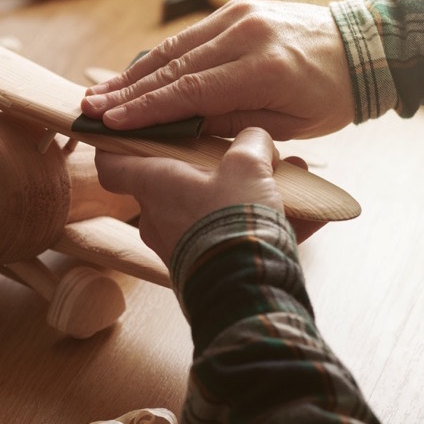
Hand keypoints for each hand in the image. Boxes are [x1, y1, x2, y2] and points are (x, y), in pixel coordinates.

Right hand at [81, 0, 354, 139]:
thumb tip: (180, 128)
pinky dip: (159, 57)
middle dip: (127, 91)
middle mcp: (246, 34)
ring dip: (134, 73)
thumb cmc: (330, 95)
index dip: (147, 109)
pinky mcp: (235, 9)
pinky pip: (189, 37)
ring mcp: (239, 16)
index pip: (190, 91)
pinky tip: (133, 73)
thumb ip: (232, 124)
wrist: (364, 46)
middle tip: (90, 108)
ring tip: (100, 92)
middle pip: (173, 67)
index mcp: (263, 69)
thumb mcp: (288, 124)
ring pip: (174, 48)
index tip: (112, 122)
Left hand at [95, 127, 321, 263]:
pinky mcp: (203, 268)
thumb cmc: (233, 221)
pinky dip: (265, 225)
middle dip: (212, 166)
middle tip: (246, 155)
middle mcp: (157, 217)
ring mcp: (179, 245)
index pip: (112, 163)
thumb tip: (255, 139)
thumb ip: (250, 144)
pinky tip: (311, 216)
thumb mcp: (248, 167)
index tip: (127, 132)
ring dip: (245, 194)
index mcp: (154, 185)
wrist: (245, 292)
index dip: (115, 144)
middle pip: (174, 181)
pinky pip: (233, 238)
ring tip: (288, 182)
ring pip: (210, 209)